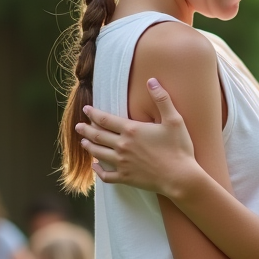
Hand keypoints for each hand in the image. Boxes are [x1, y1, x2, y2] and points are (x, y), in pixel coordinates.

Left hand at [76, 79, 200, 196]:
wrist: (180, 177)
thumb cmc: (179, 148)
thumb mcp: (174, 120)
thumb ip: (162, 98)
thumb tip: (152, 80)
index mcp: (131, 130)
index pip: (105, 119)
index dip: (93, 113)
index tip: (85, 109)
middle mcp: (122, 146)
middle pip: (97, 136)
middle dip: (86, 129)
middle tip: (78, 126)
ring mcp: (122, 163)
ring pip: (98, 153)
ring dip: (88, 146)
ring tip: (82, 142)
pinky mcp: (126, 178)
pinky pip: (106, 175)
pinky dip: (98, 171)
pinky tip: (94, 167)